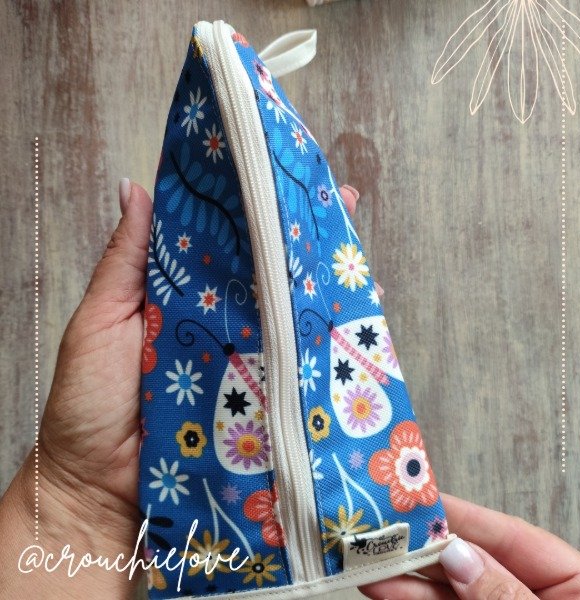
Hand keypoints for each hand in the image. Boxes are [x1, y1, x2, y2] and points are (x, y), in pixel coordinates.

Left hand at [0, 179, 368, 597]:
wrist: (101, 489)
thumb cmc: (90, 402)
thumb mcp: (101, 320)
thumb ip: (126, 259)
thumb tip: (135, 187)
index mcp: (184, 294)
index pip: (224, 241)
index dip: (252, 209)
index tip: (280, 173)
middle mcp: (222, 321)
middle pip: (267, 273)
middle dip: (304, 239)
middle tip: (339, 202)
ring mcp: (246, 360)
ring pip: (290, 315)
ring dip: (323, 286)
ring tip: (354, 253)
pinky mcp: (261, 399)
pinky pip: (297, 367)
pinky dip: (325, 347)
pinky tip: (353, 322)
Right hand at [359, 493, 579, 598]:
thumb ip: (505, 595)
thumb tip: (458, 555)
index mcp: (578, 584)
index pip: (508, 535)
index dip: (460, 514)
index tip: (417, 496)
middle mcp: (536, 596)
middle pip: (471, 562)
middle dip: (422, 547)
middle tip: (378, 528)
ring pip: (450, 594)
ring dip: (406, 579)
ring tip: (368, 562)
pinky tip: (386, 591)